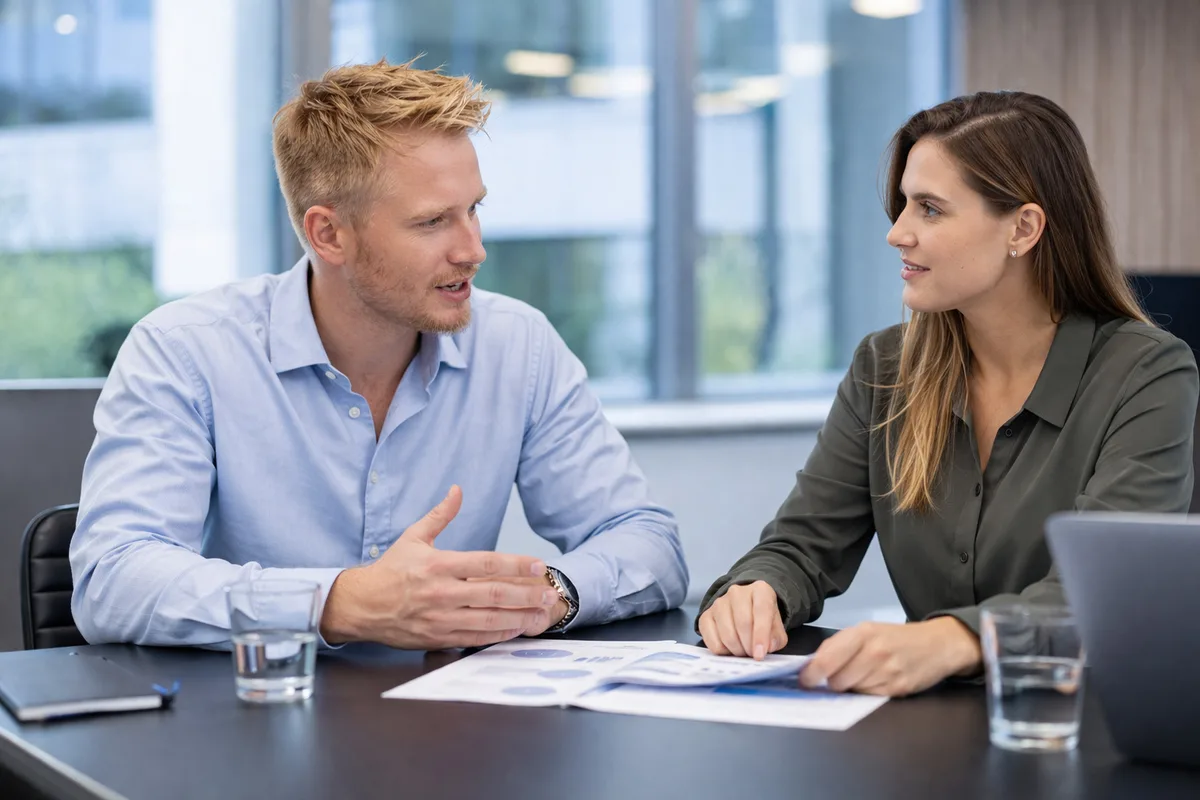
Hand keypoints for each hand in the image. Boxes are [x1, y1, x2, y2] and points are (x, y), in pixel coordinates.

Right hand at [319, 486, 560, 648]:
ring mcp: (440, 618)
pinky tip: (516, 629)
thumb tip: (457, 490)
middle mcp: (442, 592)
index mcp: (438, 565)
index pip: (485, 563)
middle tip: (549, 593)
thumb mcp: (413, 537)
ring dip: (518, 617)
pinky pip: (475, 638)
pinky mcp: (438, 637)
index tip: (538, 564)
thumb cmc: (390, 570)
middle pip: (493, 593)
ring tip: (541, 614)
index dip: (516, 564)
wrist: (361, 605)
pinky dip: (498, 634)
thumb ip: (440, 515)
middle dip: (526, 594)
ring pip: (488, 619)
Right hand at [697, 581, 788, 659]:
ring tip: (744, 651)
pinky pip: (712, 641)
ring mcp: (719, 603)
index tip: (760, 654)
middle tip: (753, 655)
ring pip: (727, 634)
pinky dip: (723, 651)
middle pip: (742, 623)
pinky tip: (730, 648)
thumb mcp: (776, 627)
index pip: (762, 611)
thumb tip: (767, 647)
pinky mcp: (706, 615)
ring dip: (737, 650)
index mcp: (760, 590)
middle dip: (749, 646)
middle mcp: (737, 592)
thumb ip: (776, 638)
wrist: (746, 610)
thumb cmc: (763, 620)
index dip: (761, 635)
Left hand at [799, 617, 981, 696]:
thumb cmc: (896, 637)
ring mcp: (887, 672)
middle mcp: (874, 652)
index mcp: (862, 633)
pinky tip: (877, 680)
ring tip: (864, 674)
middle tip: (841, 675)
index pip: (827, 660)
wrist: (937, 644)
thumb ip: (840, 645)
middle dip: (833, 681)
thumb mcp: (867, 630)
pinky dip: (867, 692)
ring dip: (851, 687)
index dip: (811, 674)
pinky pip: (868, 698)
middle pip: (836, 680)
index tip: (805, 680)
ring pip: (851, 691)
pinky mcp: (897, 689)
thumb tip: (813, 664)